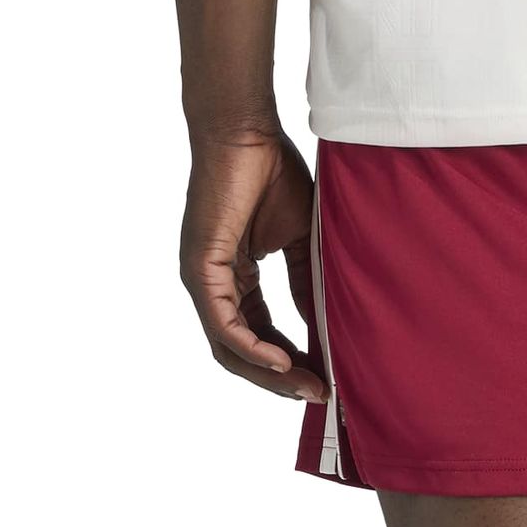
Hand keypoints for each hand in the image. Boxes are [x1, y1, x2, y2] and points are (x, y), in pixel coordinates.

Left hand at [179, 128, 329, 400]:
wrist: (246, 131)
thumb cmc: (272, 173)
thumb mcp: (303, 241)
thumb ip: (307, 285)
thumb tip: (324, 326)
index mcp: (235, 279)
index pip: (260, 337)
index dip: (292, 363)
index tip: (326, 379)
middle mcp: (213, 285)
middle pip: (241, 354)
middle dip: (281, 380)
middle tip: (319, 395)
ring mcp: (202, 279)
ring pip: (230, 348)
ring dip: (269, 374)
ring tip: (307, 386)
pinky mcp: (200, 269)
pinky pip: (224, 325)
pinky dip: (253, 348)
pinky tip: (284, 362)